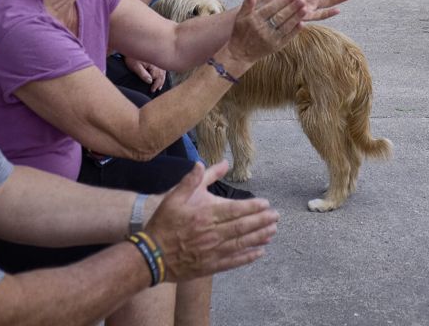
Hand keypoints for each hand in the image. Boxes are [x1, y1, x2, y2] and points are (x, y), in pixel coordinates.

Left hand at [125, 57, 167, 92]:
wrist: (131, 46)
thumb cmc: (132, 57)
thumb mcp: (135, 66)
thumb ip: (143, 74)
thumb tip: (150, 81)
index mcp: (153, 64)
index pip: (156, 76)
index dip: (154, 84)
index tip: (151, 90)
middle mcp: (157, 62)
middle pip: (161, 75)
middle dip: (159, 83)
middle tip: (155, 90)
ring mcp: (157, 61)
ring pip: (163, 72)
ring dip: (162, 80)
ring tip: (159, 87)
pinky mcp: (156, 59)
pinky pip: (163, 68)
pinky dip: (163, 74)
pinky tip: (162, 77)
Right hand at [146, 161, 278, 281]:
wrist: (152, 255)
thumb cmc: (164, 224)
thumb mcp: (175, 197)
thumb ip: (192, 180)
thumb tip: (201, 162)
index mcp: (205, 215)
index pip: (235, 210)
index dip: (253, 207)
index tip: (266, 204)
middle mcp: (212, 233)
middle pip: (243, 227)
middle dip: (262, 221)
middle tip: (276, 216)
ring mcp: (213, 251)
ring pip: (242, 243)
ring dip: (259, 237)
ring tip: (273, 231)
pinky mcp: (211, 265)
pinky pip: (234, 261)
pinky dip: (248, 257)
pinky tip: (260, 252)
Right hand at [222, 0, 305, 69]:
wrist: (240, 54)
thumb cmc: (240, 33)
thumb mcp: (240, 17)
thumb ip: (247, 4)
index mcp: (255, 20)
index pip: (271, 8)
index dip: (283, 1)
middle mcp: (263, 29)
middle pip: (280, 17)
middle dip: (292, 8)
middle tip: (302, 0)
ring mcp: (270, 39)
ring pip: (286, 26)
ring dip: (296, 18)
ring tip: (305, 9)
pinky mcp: (276, 47)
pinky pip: (287, 38)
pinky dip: (295, 31)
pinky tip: (302, 23)